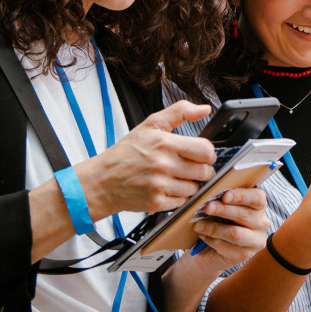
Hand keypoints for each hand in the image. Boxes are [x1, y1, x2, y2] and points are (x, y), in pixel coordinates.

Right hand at [77, 100, 217, 217]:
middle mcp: (164, 165)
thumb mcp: (151, 124)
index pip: (206, 150)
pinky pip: (182, 201)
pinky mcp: (156, 202)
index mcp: (165, 143)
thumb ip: (180, 112)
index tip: (202, 154)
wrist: (102, 180)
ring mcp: (160, 185)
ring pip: (195, 188)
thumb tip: (204, 109)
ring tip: (175, 177)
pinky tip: (167, 188)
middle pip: (204, 171)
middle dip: (202, 170)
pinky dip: (178, 196)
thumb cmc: (127, 153)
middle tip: (190, 167)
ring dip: (190, 184)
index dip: (208, 153)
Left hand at [188, 188, 269, 273]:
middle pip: (244, 215)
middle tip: (207, 208)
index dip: (241, 196)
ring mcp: (256, 241)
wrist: (212, 248)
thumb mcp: (222, 207)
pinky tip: (203, 237)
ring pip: (236, 234)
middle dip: (223, 210)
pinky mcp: (245, 255)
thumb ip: (222, 200)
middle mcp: (262, 223)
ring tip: (198, 225)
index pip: (257, 198)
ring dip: (214, 228)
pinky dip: (211, 240)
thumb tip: (211, 196)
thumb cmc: (218, 221)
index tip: (224, 196)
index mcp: (259, 206)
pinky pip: (226, 247)